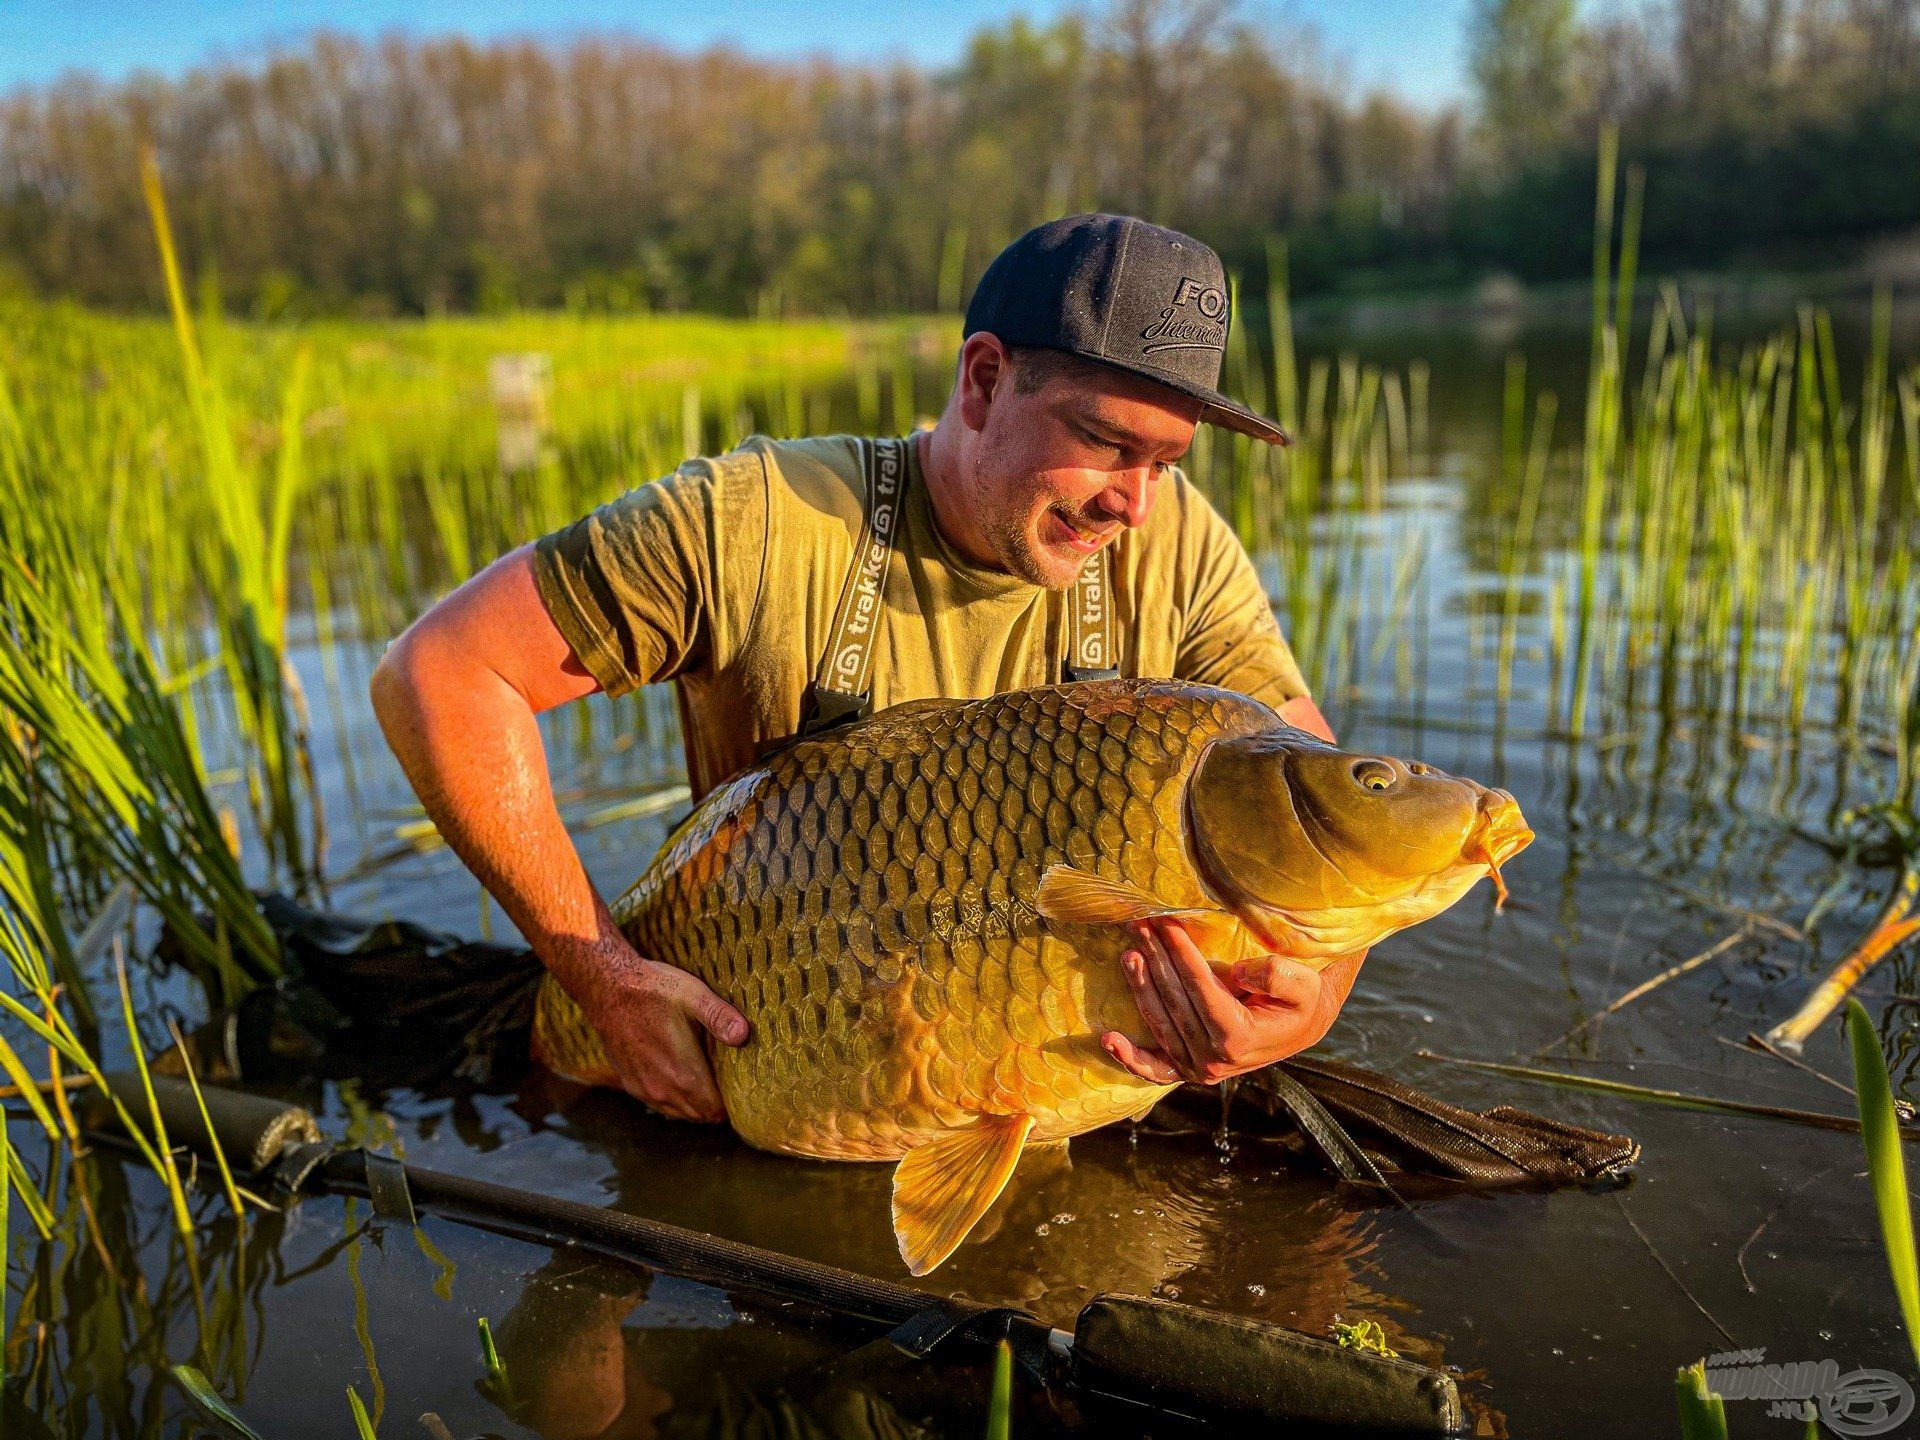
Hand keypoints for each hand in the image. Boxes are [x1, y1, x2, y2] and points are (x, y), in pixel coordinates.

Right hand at [575, 938, 748, 1122]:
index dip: (731, 1102)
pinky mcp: (630, 1085)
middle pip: (700, 1115)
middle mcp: (663, 1090)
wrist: (607, 989)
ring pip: (680, 1112)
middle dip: (715, 1104)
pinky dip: (674, 1098)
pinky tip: (679, 1075)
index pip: (715, 1110)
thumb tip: (744, 1035)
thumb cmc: (653, 990)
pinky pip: (660, 1104)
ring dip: (695, 1103)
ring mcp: (644, 1090)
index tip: (739, 1085)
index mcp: (683, 1074)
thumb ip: (720, 1017)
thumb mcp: (693, 996)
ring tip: (706, 1078)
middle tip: (727, 1079)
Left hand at [1100, 917, 1363, 1084]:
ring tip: (1129, 951)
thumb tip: (1237, 972)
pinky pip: (1153, 1068)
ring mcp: (1198, 1068)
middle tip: (1141, 925)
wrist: (1300, 1026)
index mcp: (1241, 1039)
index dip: (1182, 955)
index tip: (1167, 924)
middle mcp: (1215, 1060)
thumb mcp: (1304, 985)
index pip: (1200, 989)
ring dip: (1140, 986)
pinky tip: (1108, 1038)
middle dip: (1156, 959)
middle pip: (1175, 1002)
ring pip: (1160, 1023)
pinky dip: (1129, 1056)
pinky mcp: (1187, 1070)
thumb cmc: (1302, 999)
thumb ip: (1277, 977)